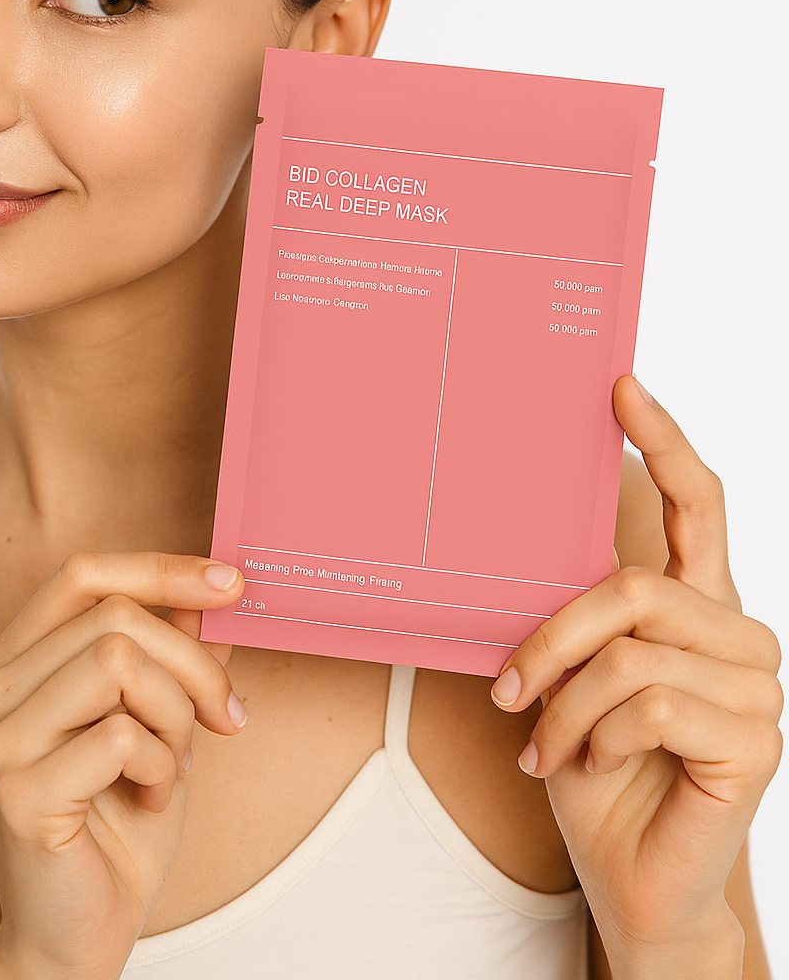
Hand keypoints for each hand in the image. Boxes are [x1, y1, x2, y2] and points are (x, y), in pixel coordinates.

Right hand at [0, 551, 245, 979]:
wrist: (74, 937)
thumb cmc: (111, 830)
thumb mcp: (152, 722)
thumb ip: (167, 656)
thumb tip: (210, 593)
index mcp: (8, 663)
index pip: (82, 575)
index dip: (162, 570)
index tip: (230, 584)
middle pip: (115, 618)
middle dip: (191, 663)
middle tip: (224, 715)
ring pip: (119, 663)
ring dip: (174, 715)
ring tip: (172, 762)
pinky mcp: (16, 792)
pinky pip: (121, 736)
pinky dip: (160, 765)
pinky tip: (149, 796)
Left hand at [490, 376, 781, 978]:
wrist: (631, 878)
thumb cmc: (596, 766)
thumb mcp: (571, 676)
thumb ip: (574, 612)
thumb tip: (521, 533)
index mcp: (699, 604)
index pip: (700, 501)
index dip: (665, 439)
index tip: (620, 386)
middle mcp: (737, 634)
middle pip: (634, 585)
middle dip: (554, 635)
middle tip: (510, 686)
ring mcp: (754, 687)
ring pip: (631, 647)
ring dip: (564, 703)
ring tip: (543, 744)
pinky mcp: (753, 740)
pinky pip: (645, 703)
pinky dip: (593, 735)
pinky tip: (588, 764)